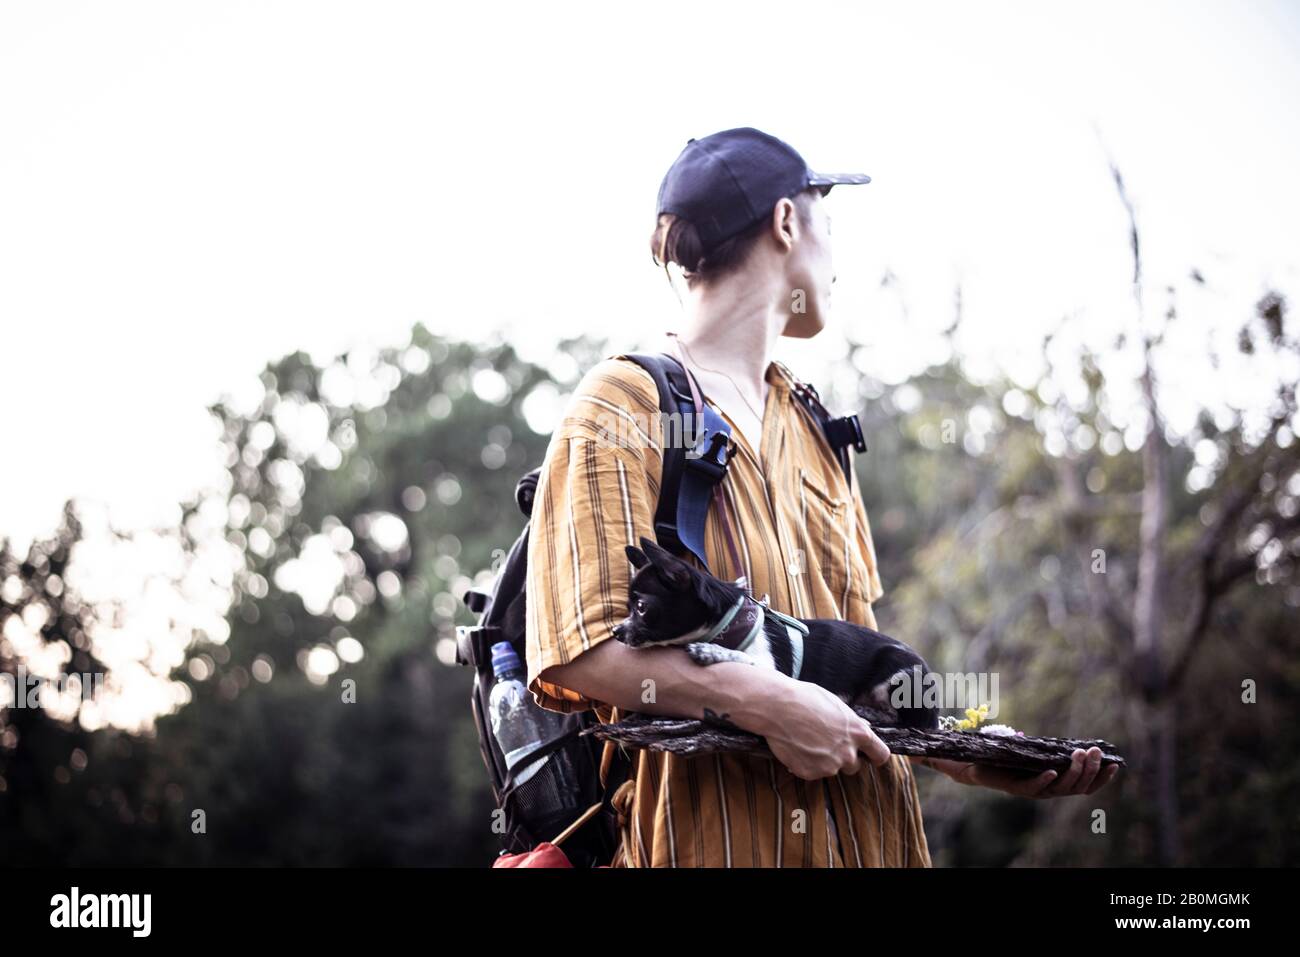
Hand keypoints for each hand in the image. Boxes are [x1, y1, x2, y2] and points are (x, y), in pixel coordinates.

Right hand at [759, 680, 890, 780]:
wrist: (777, 707)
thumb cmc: (806, 699)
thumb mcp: (836, 704)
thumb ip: (852, 721)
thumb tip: (864, 728)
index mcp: (858, 733)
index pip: (881, 755)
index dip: (875, 756)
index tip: (869, 756)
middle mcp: (847, 753)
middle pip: (855, 766)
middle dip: (845, 758)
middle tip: (828, 743)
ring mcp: (828, 766)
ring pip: (832, 769)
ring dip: (824, 760)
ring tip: (807, 741)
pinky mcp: (810, 773)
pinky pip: (813, 772)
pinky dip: (806, 764)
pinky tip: (797, 747)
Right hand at [923, 746, 1119, 797]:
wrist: (978, 768)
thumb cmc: (966, 760)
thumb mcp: (949, 758)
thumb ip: (931, 758)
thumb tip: (906, 754)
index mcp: (1008, 784)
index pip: (1027, 789)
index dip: (1041, 783)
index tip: (1051, 772)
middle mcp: (1030, 788)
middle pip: (1057, 788)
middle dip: (1074, 772)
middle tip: (1085, 752)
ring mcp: (1048, 786)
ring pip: (1074, 788)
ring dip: (1090, 773)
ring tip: (1100, 754)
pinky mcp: (1059, 779)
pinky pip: (1084, 784)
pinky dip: (1099, 776)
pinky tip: (1113, 764)